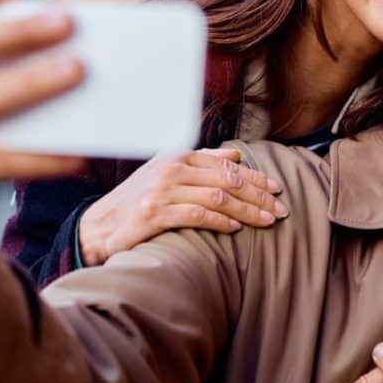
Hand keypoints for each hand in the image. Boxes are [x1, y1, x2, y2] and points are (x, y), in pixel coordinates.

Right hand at [78, 148, 287, 264]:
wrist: (101, 225)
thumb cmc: (140, 199)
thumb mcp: (169, 172)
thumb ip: (202, 162)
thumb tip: (236, 155)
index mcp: (178, 155)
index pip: (227, 165)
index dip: (255, 178)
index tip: (276, 189)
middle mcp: (172, 168)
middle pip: (227, 181)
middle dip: (258, 196)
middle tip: (281, 209)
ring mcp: (163, 190)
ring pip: (217, 197)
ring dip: (247, 211)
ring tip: (267, 221)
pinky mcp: (155, 213)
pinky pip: (197, 215)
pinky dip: (220, 221)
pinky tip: (236, 227)